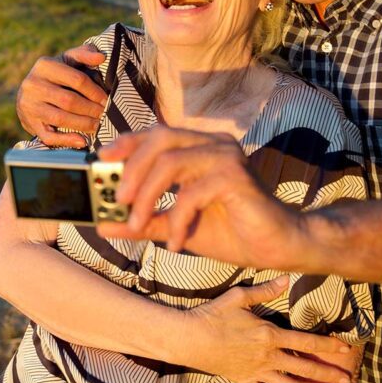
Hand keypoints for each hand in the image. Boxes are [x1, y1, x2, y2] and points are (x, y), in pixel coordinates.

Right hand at [15, 44, 107, 147]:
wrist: (29, 92)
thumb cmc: (55, 74)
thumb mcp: (66, 60)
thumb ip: (83, 54)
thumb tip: (101, 56)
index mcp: (45, 65)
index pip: (76, 79)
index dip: (94, 91)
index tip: (106, 99)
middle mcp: (33, 84)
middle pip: (69, 100)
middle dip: (91, 109)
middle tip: (105, 114)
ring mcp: (29, 105)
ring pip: (60, 118)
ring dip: (83, 124)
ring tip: (98, 126)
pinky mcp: (28, 122)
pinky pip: (48, 135)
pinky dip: (66, 140)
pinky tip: (82, 140)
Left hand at [98, 126, 305, 270]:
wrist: (280, 248)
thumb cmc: (232, 232)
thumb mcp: (178, 227)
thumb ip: (144, 222)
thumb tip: (103, 224)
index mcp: (199, 148)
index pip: (156, 134)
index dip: (127, 142)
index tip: (102, 159)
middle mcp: (213, 143)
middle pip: (160, 139)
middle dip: (132, 168)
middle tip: (118, 198)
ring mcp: (225, 156)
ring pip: (170, 163)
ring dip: (148, 196)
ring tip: (137, 225)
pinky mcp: (235, 176)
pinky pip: (192, 192)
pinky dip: (178, 220)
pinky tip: (177, 244)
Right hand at [181, 277, 354, 382]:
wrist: (191, 338)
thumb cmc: (214, 314)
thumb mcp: (239, 297)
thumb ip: (266, 290)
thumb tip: (287, 279)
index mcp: (269, 334)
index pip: (306, 341)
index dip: (327, 345)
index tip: (345, 349)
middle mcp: (267, 356)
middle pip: (304, 367)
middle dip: (327, 373)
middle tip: (347, 380)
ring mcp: (257, 371)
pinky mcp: (244, 380)